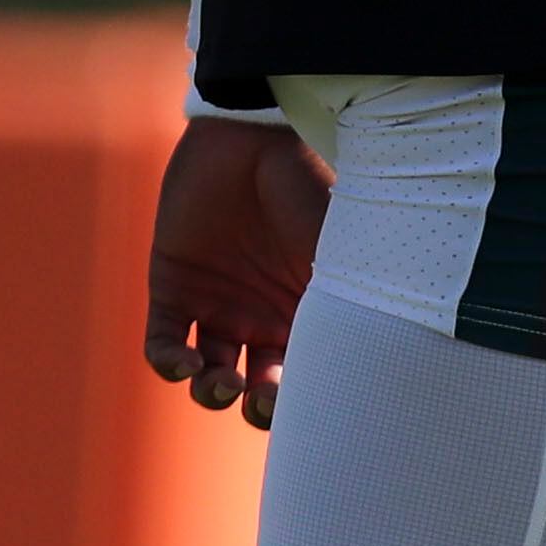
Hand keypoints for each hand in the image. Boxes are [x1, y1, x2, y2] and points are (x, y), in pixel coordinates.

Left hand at [143, 113, 329, 428]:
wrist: (252, 135)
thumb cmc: (305, 188)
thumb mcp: (338, 254)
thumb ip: (349, 310)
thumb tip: (380, 368)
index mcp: (307, 310)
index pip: (304, 376)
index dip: (303, 404)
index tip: (305, 408)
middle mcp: (264, 315)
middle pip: (259, 389)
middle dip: (260, 410)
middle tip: (262, 401)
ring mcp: (219, 303)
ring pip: (210, 377)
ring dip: (213, 394)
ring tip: (221, 382)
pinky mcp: (174, 287)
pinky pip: (164, 345)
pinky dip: (170, 365)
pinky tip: (184, 364)